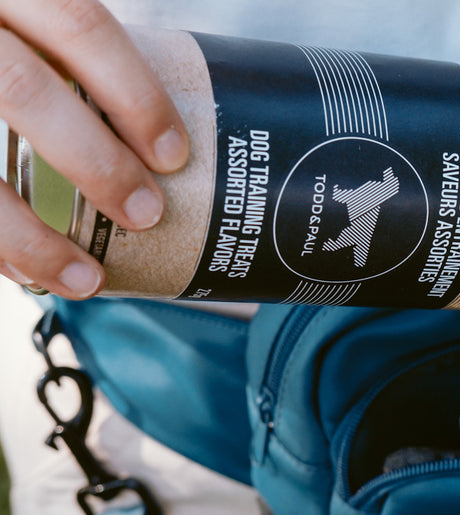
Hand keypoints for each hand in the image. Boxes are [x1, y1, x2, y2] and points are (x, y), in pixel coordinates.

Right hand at [0, 0, 188, 296]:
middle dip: (95, 161)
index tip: (174, 154)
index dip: (134, 93)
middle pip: (25, 87)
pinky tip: (22, 272)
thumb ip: (58, 46)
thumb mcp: (22, 12)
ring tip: (86, 279)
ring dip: (30, 237)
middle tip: (146, 213)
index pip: (78, 24)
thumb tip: (145, 129)